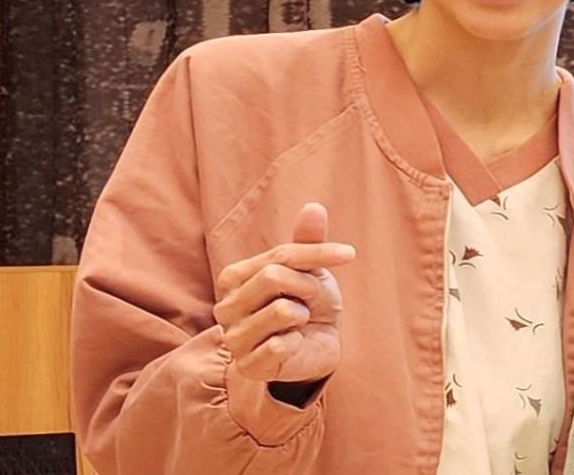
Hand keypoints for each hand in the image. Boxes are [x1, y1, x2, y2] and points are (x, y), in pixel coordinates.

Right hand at [212, 203, 355, 386]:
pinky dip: (298, 342)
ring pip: (281, 311)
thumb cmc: (308, 302)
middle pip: (274, 277)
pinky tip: (292, 345)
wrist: (316, 346)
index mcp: (233, 277)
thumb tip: (314, 206)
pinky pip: (281, 345)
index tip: (349, 253)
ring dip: (302, 315)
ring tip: (298, 322)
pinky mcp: (247, 366)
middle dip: (308, 287)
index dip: (317, 253)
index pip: (278, 255)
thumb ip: (307, 240)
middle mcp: (224, 307)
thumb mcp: (310, 269)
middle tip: (312, 300)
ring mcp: (233, 338)